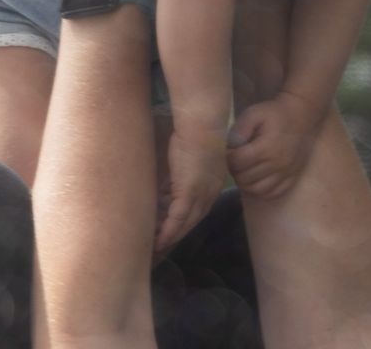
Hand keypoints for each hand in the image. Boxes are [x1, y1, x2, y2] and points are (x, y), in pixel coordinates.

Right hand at [155, 124, 226, 253]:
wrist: (202, 125)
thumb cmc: (196, 134)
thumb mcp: (190, 159)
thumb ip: (182, 174)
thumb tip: (170, 185)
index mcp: (212, 185)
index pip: (198, 209)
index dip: (185, 220)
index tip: (172, 227)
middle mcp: (210, 193)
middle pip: (193, 220)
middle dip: (178, 233)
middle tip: (163, 243)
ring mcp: (200, 194)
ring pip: (185, 222)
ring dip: (172, 236)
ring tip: (158, 245)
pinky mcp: (189, 192)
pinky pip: (177, 218)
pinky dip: (169, 230)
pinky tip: (160, 240)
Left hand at [226, 91, 320, 198]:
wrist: (301, 115)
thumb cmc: (274, 114)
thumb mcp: (253, 114)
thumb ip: (239, 130)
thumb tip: (228, 148)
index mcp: (266, 148)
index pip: (237, 163)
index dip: (228, 158)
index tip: (228, 151)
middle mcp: (277, 164)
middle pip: (245, 178)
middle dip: (235, 170)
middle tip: (235, 160)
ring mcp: (286, 173)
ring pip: (257, 190)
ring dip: (245, 183)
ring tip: (244, 170)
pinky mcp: (292, 177)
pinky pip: (272, 193)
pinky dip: (260, 191)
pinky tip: (256, 179)